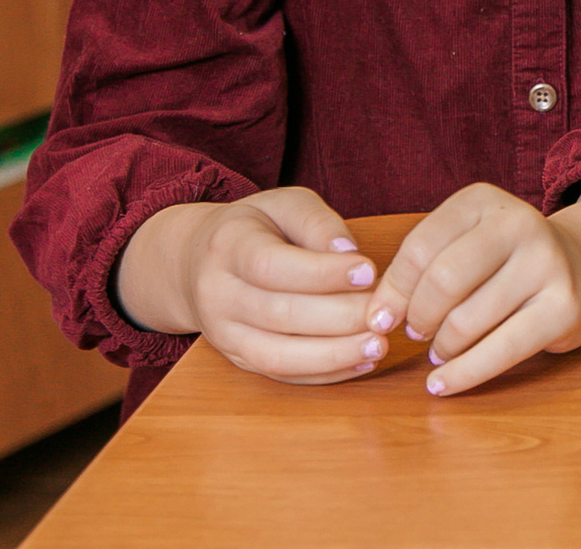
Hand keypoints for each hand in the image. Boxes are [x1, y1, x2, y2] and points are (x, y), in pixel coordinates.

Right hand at [160, 188, 383, 383]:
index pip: (273, 266)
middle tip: (384, 314)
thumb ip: (317, 223)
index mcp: (228, 247)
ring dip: (333, 355)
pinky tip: (361, 361)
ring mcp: (224, 333)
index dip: (323, 273)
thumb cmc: (255, 228)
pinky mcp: (238, 359)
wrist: (197, 263)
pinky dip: (324, 374)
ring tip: (379, 345)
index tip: (370, 272)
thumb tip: (349, 253)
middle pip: (279, 315)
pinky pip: (280, 374)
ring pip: (277, 355)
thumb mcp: (284, 204)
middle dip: (339, 318)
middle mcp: (218, 295)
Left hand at [364, 178, 580, 395]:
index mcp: (484, 201)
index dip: (392, 292)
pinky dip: (463, 374)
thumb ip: (419, 271)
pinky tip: (443, 384)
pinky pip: (501, 350)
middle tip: (418, 333)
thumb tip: (378, 319)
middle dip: (419, 318)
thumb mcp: (465, 244)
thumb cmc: (507, 262)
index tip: (383, 318)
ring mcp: (547, 264)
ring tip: (441, 351)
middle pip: (443, 281)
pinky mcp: (564, 307)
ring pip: (467, 321)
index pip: (419, 248)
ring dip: (441, 348)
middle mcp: (520, 223)